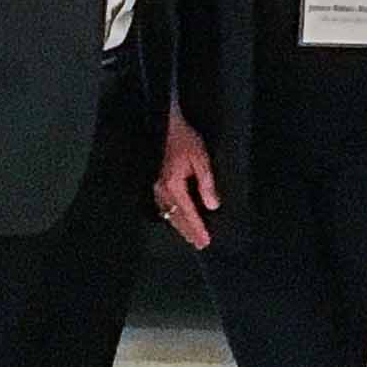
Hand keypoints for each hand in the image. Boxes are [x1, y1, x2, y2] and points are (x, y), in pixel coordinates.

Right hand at [152, 108, 219, 249]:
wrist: (163, 123)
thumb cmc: (183, 138)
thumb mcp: (200, 159)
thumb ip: (206, 184)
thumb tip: (213, 206)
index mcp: (173, 186)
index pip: (188, 213)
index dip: (198, 229)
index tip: (205, 241)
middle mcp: (161, 190)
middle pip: (176, 217)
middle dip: (188, 232)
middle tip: (199, 244)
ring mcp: (155, 186)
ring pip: (167, 213)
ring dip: (179, 225)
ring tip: (190, 235)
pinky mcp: (153, 181)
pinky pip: (161, 205)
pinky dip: (170, 215)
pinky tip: (174, 217)